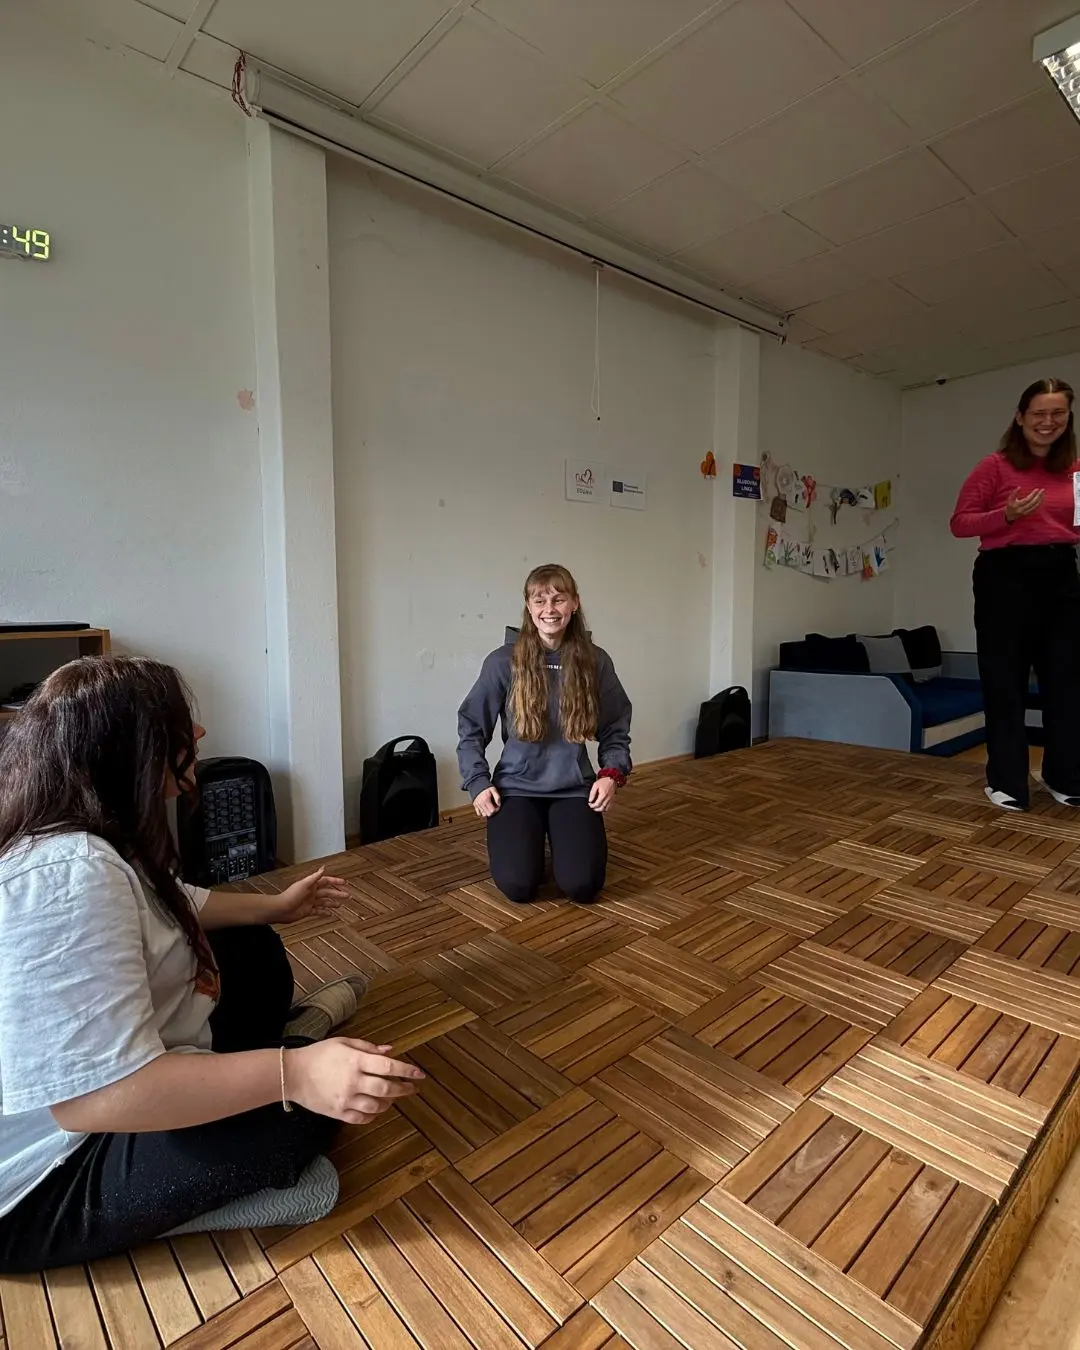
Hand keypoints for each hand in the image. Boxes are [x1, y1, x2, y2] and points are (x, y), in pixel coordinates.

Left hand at [272, 867, 348, 924]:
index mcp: (311, 885)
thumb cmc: (290, 895)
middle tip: (347, 895)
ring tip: (340, 904)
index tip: (344, 883)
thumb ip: (315, 876)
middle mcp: (312, 893)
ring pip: (324, 902)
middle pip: (328, 892)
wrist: (281, 909)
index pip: (326, 881)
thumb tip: (323, 867)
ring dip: (332, 903)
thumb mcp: (304, 883)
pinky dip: (324, 912)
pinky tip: (330, 914)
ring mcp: (310, 902)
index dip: (335, 882)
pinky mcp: (308, 911)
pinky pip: (318, 911)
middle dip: (337, 893)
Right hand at [284, 1038, 424, 1124]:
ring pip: (377, 1106)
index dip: (406, 1070)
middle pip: (386, 1088)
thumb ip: (368, 1047)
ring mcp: (346, 1099)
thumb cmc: (319, 1054)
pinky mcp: (338, 1113)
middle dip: (404, 1089)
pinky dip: (373, 1115)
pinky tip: (376, 1108)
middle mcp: (353, 1082)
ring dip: (389, 1102)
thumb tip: (390, 1050)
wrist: (292, 1074)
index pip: (388, 1066)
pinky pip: (362, 1118)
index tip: (419, 1074)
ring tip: (393, 1097)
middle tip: (412, 1088)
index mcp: (355, 1061)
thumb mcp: (343, 1042)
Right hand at [474, 786, 500, 817]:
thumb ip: (497, 797)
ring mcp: (477, 805)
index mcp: (486, 800)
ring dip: (488, 812)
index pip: (492, 811)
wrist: (477, 783)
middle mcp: (481, 803)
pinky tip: (485, 808)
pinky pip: (478, 813)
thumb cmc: (485, 786)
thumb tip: (499, 804)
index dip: (496, 809)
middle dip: (492, 811)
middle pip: (488, 814)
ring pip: (484, 814)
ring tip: (489, 807)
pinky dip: (482, 812)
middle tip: (494, 806)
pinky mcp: (475, 805)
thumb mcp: (493, 789)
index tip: (497, 806)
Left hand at [588, 777, 617, 812]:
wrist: (612, 779)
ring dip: (600, 810)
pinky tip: (602, 806)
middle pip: (601, 809)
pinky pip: (610, 807)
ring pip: (606, 809)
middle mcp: (608, 799)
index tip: (589, 804)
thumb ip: (592, 793)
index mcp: (603, 795)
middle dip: (595, 809)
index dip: (592, 806)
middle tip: (592, 806)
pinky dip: (605, 808)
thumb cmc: (604, 781)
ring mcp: (611, 800)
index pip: (597, 805)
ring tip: (597, 807)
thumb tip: (590, 800)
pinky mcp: (613, 799)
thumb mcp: (595, 785)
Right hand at [1005, 488, 1044, 521]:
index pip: (1027, 499)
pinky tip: (1041, 500)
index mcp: (1017, 505)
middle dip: (1039, 496)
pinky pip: (1035, 509)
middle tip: (1042, 490)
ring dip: (1040, 500)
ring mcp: (1025, 513)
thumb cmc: (1010, 505)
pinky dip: (1039, 504)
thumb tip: (1019, 487)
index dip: (1033, 494)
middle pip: (1033, 503)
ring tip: (1043, 494)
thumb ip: (1014, 493)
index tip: (1037, 489)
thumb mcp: (1010, 499)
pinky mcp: (1028, 514)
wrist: (1009, 516)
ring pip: (1035, 506)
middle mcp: (1022, 510)